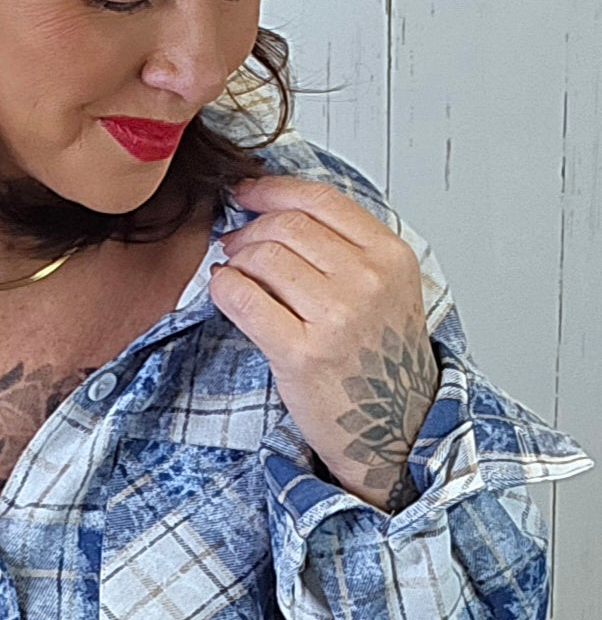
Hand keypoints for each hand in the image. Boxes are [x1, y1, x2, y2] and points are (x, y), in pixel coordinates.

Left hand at [209, 173, 439, 513]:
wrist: (395, 429)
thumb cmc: (381, 358)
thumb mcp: (387, 288)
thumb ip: (344, 246)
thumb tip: (272, 206)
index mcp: (392, 257)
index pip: (321, 200)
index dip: (273, 190)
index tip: (246, 193)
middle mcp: (369, 282)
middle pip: (286, 226)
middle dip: (250, 230)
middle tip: (234, 245)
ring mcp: (337, 318)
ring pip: (262, 257)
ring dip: (236, 260)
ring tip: (235, 273)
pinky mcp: (302, 353)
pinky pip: (242, 297)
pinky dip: (223, 287)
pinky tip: (225, 291)